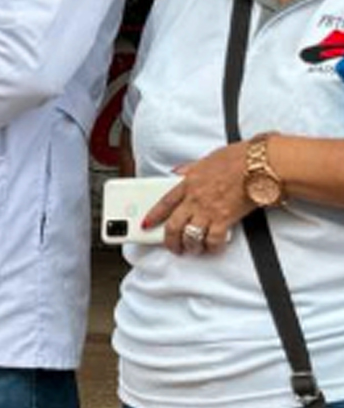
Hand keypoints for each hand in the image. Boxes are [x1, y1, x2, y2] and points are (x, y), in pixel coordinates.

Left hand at [142, 141, 253, 255]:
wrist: (260, 163)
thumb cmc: (240, 157)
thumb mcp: (207, 158)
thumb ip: (191, 167)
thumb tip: (180, 170)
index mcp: (189, 183)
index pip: (164, 203)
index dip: (153, 216)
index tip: (146, 224)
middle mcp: (195, 198)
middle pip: (173, 225)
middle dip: (170, 241)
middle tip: (173, 247)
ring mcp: (208, 210)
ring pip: (190, 236)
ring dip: (190, 246)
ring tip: (193, 249)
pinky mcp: (225, 218)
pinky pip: (213, 240)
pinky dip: (213, 247)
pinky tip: (214, 248)